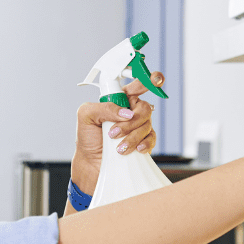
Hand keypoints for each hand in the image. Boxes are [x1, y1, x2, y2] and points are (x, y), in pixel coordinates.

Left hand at [71, 72, 162, 193]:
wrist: (91, 163)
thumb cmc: (87, 138)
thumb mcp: (86, 115)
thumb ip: (104, 107)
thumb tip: (126, 113)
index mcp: (119, 101)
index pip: (136, 86)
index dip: (149, 80)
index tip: (157, 79)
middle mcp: (131, 112)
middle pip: (144, 108)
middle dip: (132, 121)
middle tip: (114, 133)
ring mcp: (138, 127)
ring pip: (147, 125)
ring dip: (132, 136)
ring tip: (118, 147)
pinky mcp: (143, 142)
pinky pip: (152, 138)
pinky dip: (145, 144)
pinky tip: (136, 149)